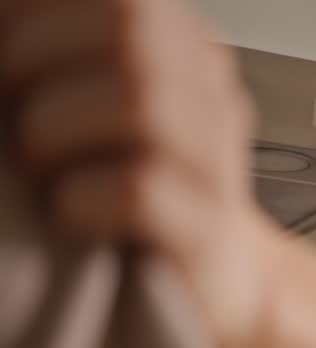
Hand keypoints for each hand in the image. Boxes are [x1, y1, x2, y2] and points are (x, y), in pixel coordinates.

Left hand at [0, 0, 276, 347]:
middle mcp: (213, 96)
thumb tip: (3, 26)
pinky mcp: (206, 232)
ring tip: (39, 166)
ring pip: (141, 102)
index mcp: (188, 49)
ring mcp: (217, 165)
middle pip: (135, 29)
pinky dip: (79, 198)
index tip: (4, 47)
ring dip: (53, 128)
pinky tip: (69, 211)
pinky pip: (138, 191)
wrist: (214, 277)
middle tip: (9, 104)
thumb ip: (63, 58)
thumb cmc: (136, 186)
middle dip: (37, 56)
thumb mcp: (103, 101)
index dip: (40, 14)